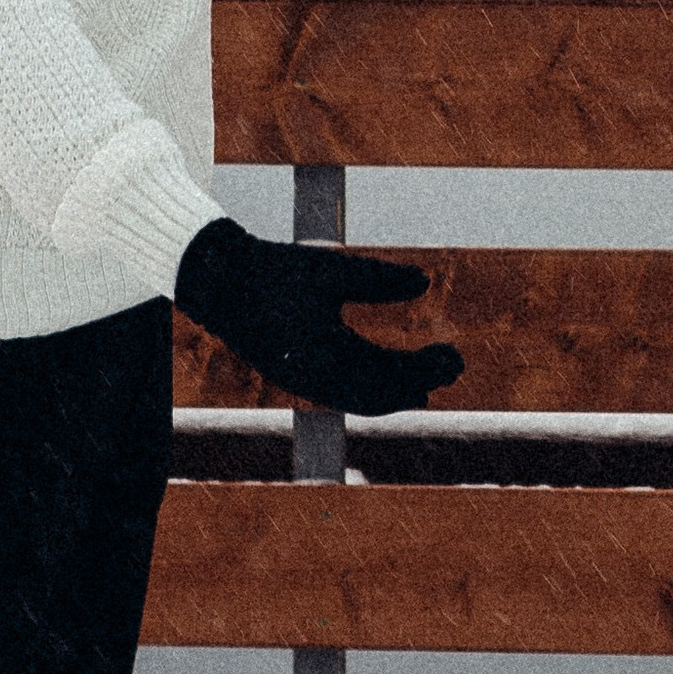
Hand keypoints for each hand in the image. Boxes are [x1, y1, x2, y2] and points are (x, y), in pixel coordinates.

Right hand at [173, 217, 463, 414]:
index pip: (391, 371)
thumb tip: (425, 280)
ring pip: (360, 402)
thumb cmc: (275, 271)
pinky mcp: (295, 379)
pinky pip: (342, 398)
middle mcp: (315, 378)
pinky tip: (388, 383)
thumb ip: (378, 279)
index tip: (455, 356)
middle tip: (455, 366)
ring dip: (397, 394)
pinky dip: (371, 394)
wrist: (217, 283)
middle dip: (419, 384)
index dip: (427, 368)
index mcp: (326, 351)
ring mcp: (303, 383)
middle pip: (381, 396)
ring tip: (428, 384)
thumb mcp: (331, 270)